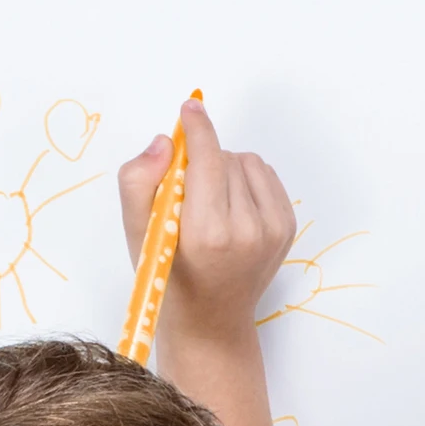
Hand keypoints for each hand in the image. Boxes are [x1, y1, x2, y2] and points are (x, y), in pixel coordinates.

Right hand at [117, 97, 295, 347]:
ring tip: (208, 200)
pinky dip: (246, 180)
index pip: (207, 161)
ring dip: (225, 168)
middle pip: (224, 158)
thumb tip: (166, 141)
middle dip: (202, 160)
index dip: (197, 129)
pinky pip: (266, 176)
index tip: (190, 107)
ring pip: (247, 163)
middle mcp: (247, 232)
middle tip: (186, 190)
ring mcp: (273, 231)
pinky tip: (230, 205)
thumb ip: (139, 181)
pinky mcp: (287, 229)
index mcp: (207, 233)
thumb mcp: (136, 231)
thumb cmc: (167, 275)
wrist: (210, 318)